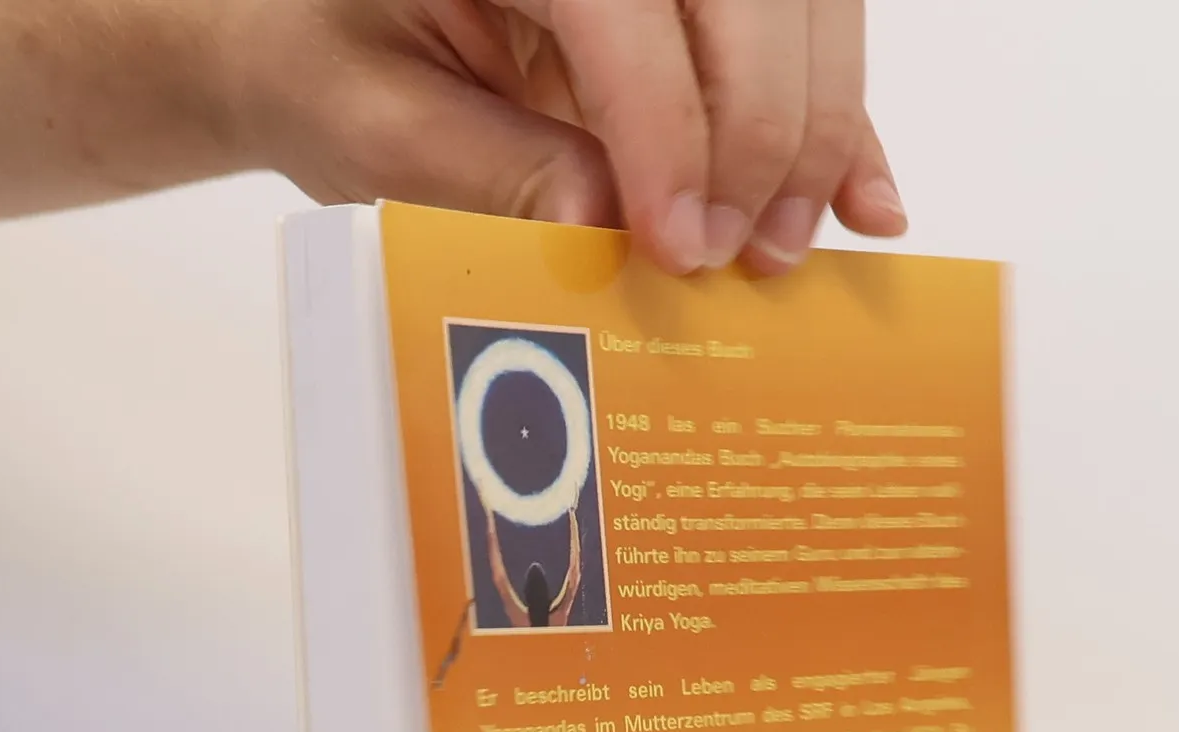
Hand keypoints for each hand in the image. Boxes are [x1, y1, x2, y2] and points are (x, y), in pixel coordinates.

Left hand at [229, 0, 906, 273]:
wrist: (314, 31)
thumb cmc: (331, 64)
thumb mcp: (381, 130)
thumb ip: (495, 172)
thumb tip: (614, 222)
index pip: (625, 4)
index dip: (671, 130)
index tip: (681, 248)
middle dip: (762, 134)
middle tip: (739, 258)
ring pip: (801, 8)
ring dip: (817, 131)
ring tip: (784, 248)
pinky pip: (802, 31)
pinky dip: (842, 119)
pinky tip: (864, 202)